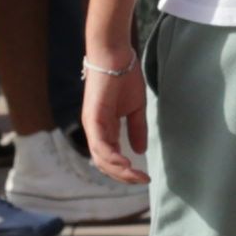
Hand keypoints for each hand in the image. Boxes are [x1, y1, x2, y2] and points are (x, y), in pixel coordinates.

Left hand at [82, 46, 152, 182]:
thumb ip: (136, 129)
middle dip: (123, 176)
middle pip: (104, 163)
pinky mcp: (93, 118)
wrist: (116, 55)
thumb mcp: (135, 108)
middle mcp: (95, 130)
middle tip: (141, 180)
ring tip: (135, 176)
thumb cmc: (124, 77)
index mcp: (104, 128)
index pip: (111, 158)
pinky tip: (125, 164)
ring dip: (119, 170)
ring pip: (101, 158)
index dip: (125, 171)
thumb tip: (139, 151)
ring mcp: (92, 125)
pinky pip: (100, 144)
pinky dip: (111, 157)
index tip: (143, 177)